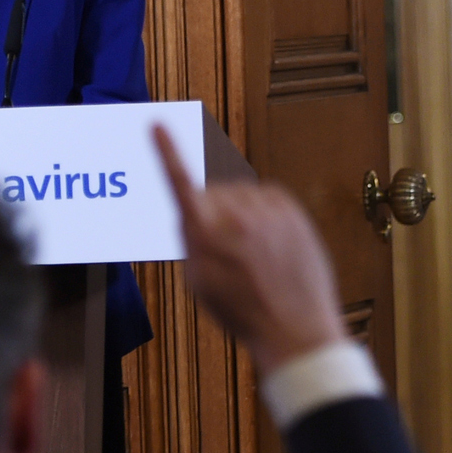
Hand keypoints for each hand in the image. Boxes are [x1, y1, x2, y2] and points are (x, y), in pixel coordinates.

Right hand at [151, 123, 347, 372]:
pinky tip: (269, 241)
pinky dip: (263, 211)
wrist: (294, 328)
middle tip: (228, 253)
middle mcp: (236, 216)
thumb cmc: (242, 311)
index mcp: (205, 235)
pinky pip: (266, 196)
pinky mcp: (292, 211)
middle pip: (212, 192)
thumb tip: (194, 211)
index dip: (167, 153)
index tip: (157, 124)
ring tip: (254, 253)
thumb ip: (191, 239)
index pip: (180, 185)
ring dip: (240, 213)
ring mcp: (268, 212)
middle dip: (213, 212)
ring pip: (240, 193)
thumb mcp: (199, 281)